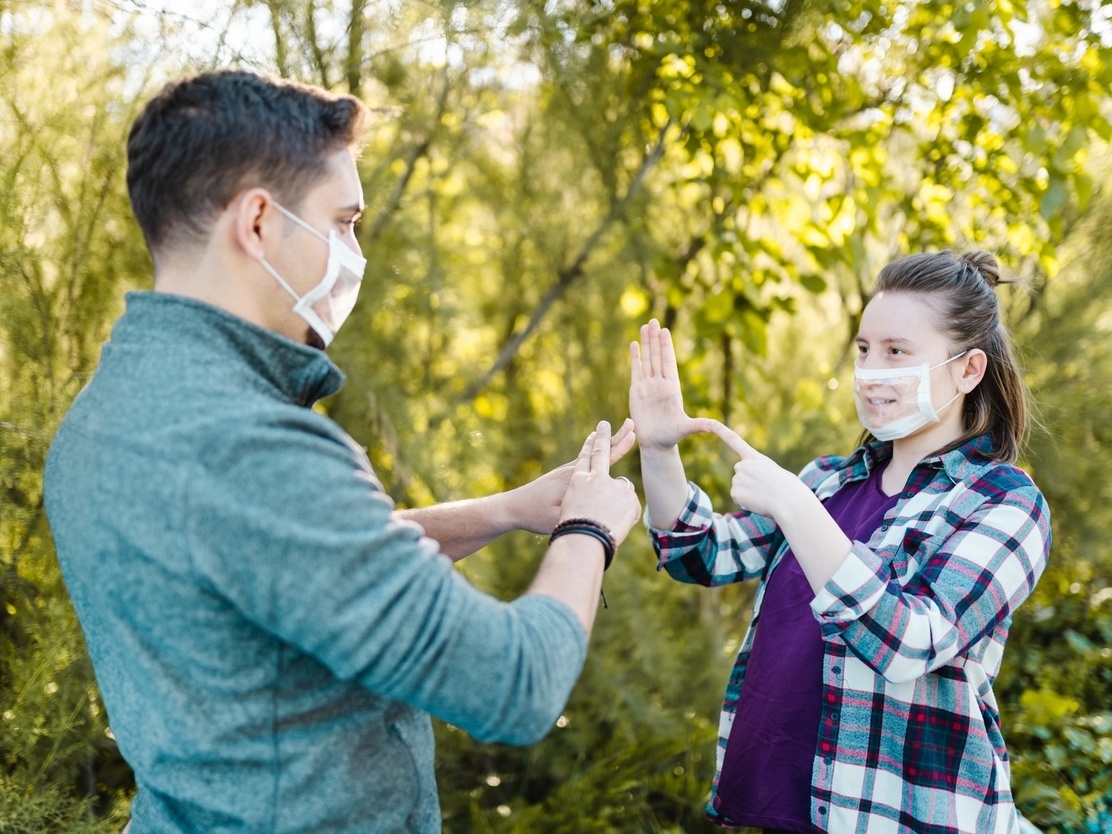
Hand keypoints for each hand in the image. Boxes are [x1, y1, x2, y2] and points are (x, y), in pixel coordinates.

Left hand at [507, 418, 635, 534]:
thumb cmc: (535, 515)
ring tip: (618, 431)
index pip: (603, 458)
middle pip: (599, 450)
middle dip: (616, 437)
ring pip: (592, 453)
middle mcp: (572, 470)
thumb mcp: (558, 519)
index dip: (619, 446)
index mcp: (574, 477)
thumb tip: (601, 506)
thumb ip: (578, 511)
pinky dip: (595, 451)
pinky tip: (597, 447)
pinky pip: (584, 460)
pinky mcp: (563, 476)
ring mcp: (567, 471)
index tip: (632, 433)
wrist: (512, 507)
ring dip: (606, 442)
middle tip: (630, 422)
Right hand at [630, 319, 719, 450]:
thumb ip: (699, 425)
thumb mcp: (686, 428)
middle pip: (657, 356)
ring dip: (646, 343)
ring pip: (647, 359)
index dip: (666, 346)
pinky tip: (634, 344)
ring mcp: (648, 385)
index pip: (668, 362)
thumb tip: (714, 426)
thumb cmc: (672, 435)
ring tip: (645, 326)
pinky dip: (635, 357)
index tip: (665, 331)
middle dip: (655, 338)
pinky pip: (636, 370)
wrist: (656, 443)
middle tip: (653, 321)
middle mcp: (660, 383)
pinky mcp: (636, 391)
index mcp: (672, 387)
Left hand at [705, 419, 802, 520]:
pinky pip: (739, 500)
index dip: (720, 430)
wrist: (789, 500)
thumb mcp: (775, 472)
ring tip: (764, 495)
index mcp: (754, 457)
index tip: (709, 421)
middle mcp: (742, 465)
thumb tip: (754, 484)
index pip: (733, 440)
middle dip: (749, 483)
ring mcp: (737, 478)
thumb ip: (760, 472)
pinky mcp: (735, 493)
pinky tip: (758, 502)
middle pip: (739, 475)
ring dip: (750, 494)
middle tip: (765, 488)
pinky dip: (747, 504)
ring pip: (739, 489)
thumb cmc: (790, 487)